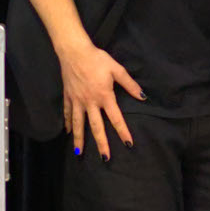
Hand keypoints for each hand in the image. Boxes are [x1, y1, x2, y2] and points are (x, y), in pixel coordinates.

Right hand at [59, 40, 142, 161]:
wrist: (74, 52)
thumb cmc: (97, 59)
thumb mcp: (117, 69)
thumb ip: (129, 84)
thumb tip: (142, 96)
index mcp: (104, 96)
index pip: (116, 118)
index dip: (123, 132)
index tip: (128, 144)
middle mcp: (90, 102)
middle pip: (96, 127)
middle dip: (101, 144)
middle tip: (105, 158)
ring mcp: (77, 101)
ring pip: (79, 124)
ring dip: (79, 139)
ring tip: (79, 153)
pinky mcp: (68, 97)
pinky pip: (68, 113)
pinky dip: (68, 124)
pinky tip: (67, 132)